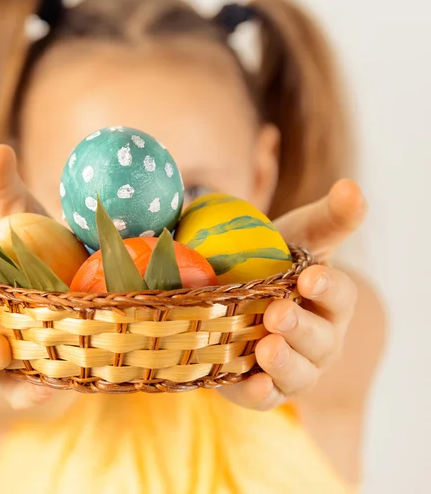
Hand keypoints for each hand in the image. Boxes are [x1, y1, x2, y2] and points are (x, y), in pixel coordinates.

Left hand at [222, 179, 366, 410]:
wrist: (232, 289)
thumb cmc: (273, 261)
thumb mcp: (299, 236)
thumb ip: (328, 217)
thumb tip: (353, 186)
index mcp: (329, 300)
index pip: (339, 296)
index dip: (328, 287)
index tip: (308, 276)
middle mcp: (318, 338)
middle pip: (320, 340)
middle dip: (301, 328)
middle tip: (277, 313)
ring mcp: (292, 366)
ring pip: (299, 374)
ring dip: (284, 363)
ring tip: (265, 348)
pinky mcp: (260, 387)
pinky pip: (265, 397)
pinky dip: (259, 394)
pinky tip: (249, 385)